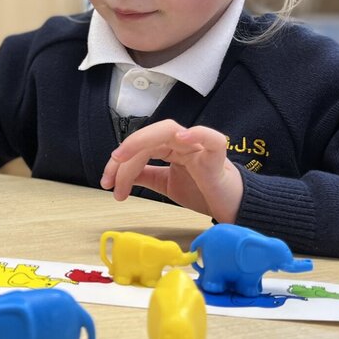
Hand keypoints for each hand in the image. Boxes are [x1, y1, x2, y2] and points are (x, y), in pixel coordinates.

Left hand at [100, 119, 242, 222]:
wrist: (232, 208)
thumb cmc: (202, 191)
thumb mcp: (165, 184)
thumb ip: (146, 176)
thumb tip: (120, 175)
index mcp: (169, 148)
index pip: (139, 147)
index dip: (119, 164)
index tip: (107, 184)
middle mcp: (181, 142)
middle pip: (148, 138)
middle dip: (125, 155)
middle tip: (110, 178)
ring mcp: (199, 147)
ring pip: (168, 131)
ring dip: (141, 141)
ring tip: (124, 157)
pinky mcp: (217, 157)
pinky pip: (211, 138)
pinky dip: (197, 134)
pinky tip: (181, 138)